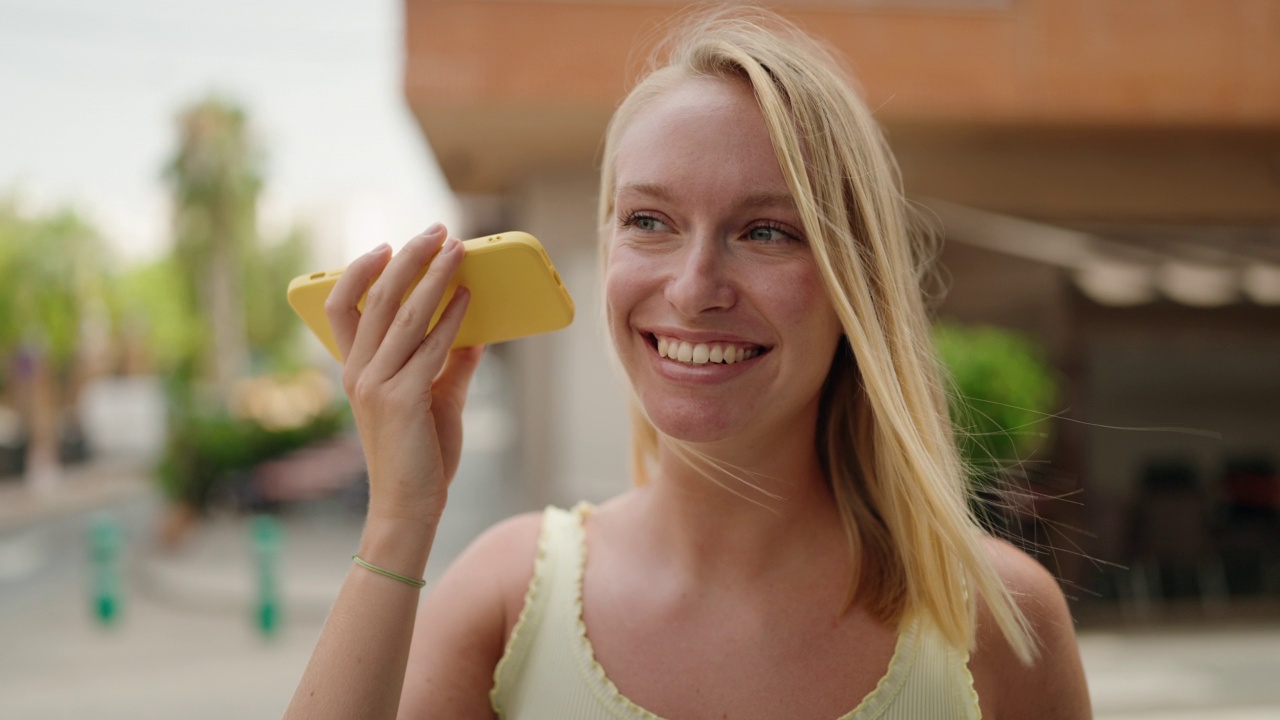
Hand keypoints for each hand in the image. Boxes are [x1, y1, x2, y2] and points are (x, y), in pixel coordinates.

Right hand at [324, 223, 484, 524]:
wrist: (409, 507)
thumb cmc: (420, 457)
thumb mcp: (435, 400)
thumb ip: (451, 363)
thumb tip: (475, 328)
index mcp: (356, 372)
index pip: (341, 308)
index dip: (359, 272)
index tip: (385, 246)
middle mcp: (358, 374)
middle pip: (377, 299)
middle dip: (409, 259)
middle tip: (437, 231)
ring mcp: (377, 385)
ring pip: (405, 316)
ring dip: (434, 277)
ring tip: (457, 250)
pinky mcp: (401, 400)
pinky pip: (429, 348)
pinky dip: (450, 320)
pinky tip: (468, 298)